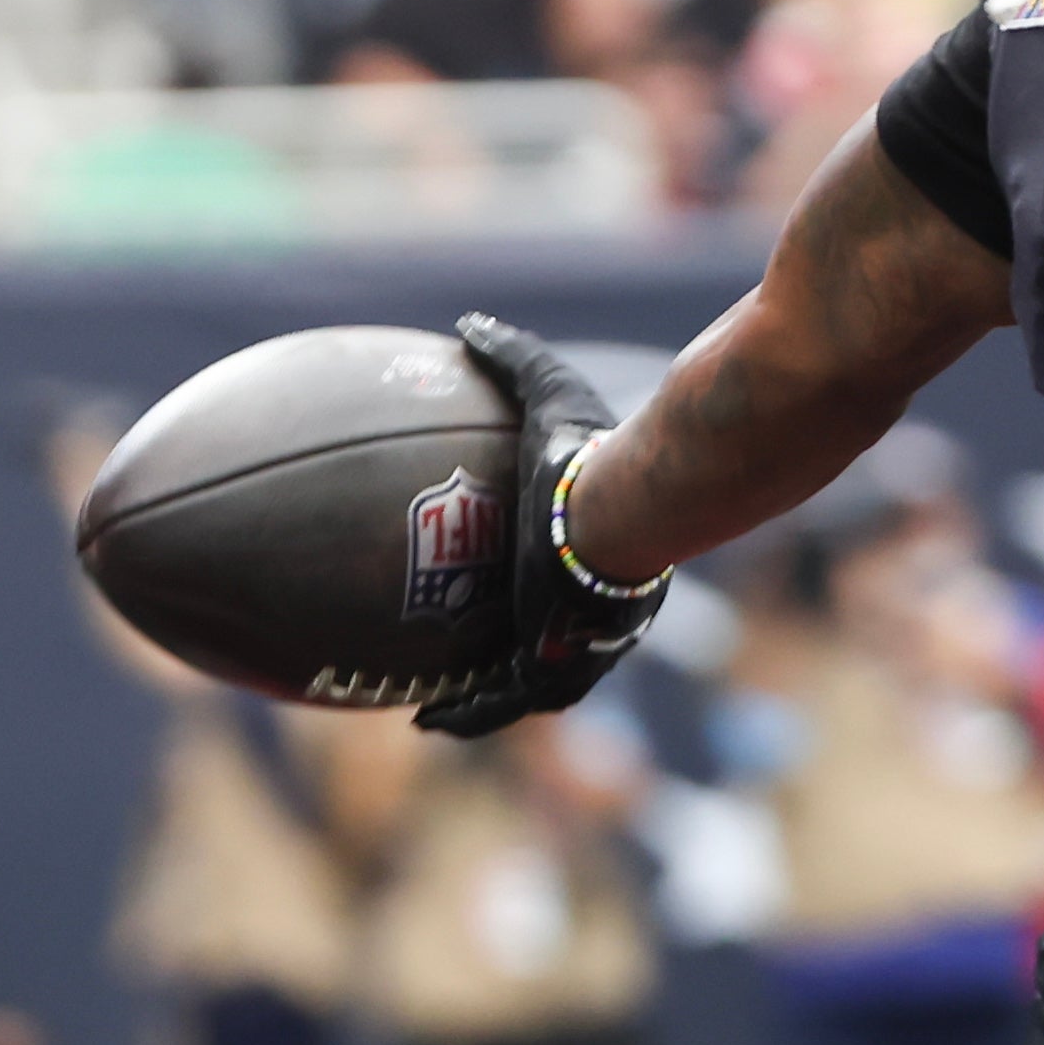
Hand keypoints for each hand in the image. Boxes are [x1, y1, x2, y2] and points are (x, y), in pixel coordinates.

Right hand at [415, 316, 669, 738]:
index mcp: (594, 553)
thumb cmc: (590, 453)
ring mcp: (575, 644)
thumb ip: (515, 358)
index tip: (521, 580)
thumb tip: (472, 323)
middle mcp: (591, 607)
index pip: (570, 576)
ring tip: (440, 704)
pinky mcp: (551, 667)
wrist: (617, 512)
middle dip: (529, 647)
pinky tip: (426, 722)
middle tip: (479, 650)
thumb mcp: (550, 394)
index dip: (545, 584)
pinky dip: (469, 715)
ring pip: (534, 683)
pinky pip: (503, 702)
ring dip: (494, 697)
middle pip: (561, 638)